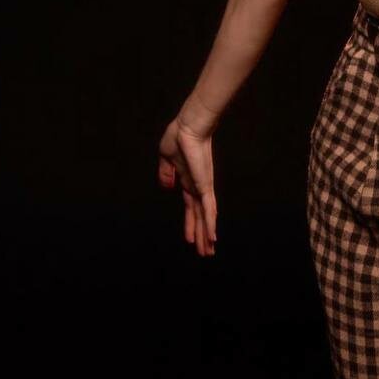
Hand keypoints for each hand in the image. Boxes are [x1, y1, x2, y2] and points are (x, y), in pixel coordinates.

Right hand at [158, 117, 217, 255]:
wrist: (188, 126)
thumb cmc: (178, 136)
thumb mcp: (166, 157)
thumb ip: (166, 173)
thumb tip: (167, 187)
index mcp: (187, 181)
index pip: (190, 208)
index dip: (190, 223)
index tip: (190, 238)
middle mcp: (197, 187)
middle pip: (199, 217)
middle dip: (201, 235)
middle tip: (206, 252)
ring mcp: (202, 187)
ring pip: (205, 217)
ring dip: (206, 235)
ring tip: (209, 251)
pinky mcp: (205, 185)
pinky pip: (208, 208)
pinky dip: (210, 223)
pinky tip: (212, 236)